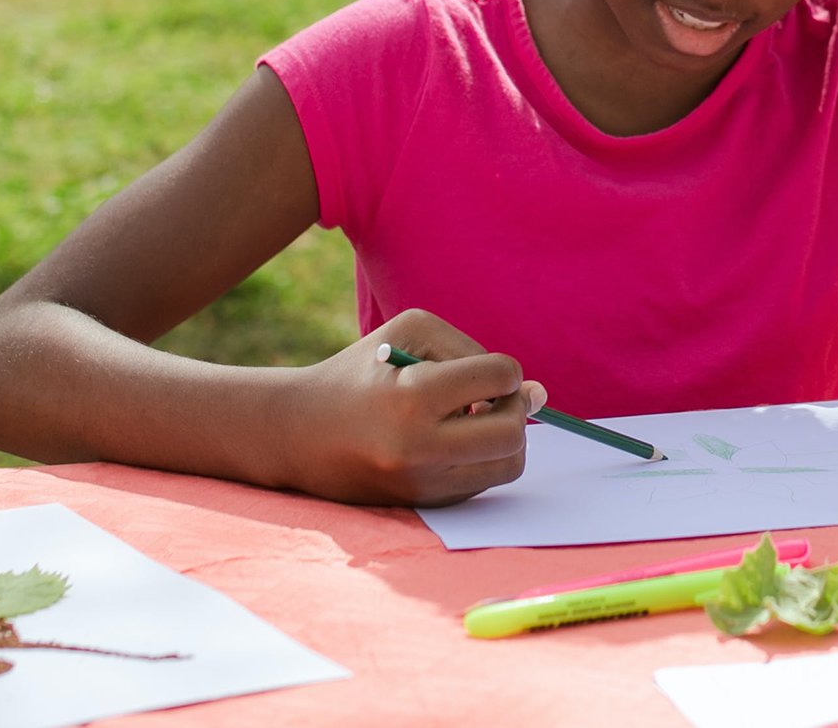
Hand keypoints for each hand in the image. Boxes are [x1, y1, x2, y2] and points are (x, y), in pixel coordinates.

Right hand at [277, 309, 545, 507]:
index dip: (502, 371)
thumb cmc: (361, 371)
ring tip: (474, 420)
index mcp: (412, 397)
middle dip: (513, 409)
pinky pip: (483, 482)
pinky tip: (453, 441)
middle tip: (492, 400)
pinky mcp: (425, 505)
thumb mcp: (411, 333)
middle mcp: (418, 448)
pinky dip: (481, 458)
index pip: (500, 378)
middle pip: (513, 432)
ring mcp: (423, 483)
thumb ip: (477, 353)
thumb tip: (538, 393)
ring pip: (508, 464)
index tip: (483, 374)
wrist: (299, 433)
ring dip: (505, 437)